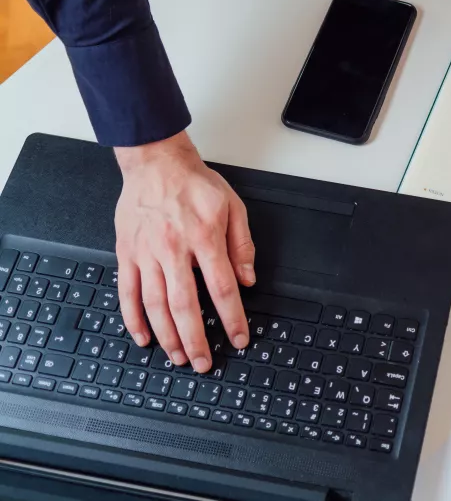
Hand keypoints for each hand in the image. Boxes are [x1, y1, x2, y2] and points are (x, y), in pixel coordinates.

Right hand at [115, 131, 254, 372]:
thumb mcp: (233, 207)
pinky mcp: (127, 253)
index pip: (222, 288)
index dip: (232, 318)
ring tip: (178, 357)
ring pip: (155, 305)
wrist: (155, 162)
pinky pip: (127, 293)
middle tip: (204, 363)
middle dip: (196, 339)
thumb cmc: (195, 184)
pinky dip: (133, 319)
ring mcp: (146, 253)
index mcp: (204, 238)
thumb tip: (248, 280)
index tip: (239, 338)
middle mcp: (174, 249)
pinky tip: (143, 338)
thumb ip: (242, 246)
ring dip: (167, 336)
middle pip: (185, 305)